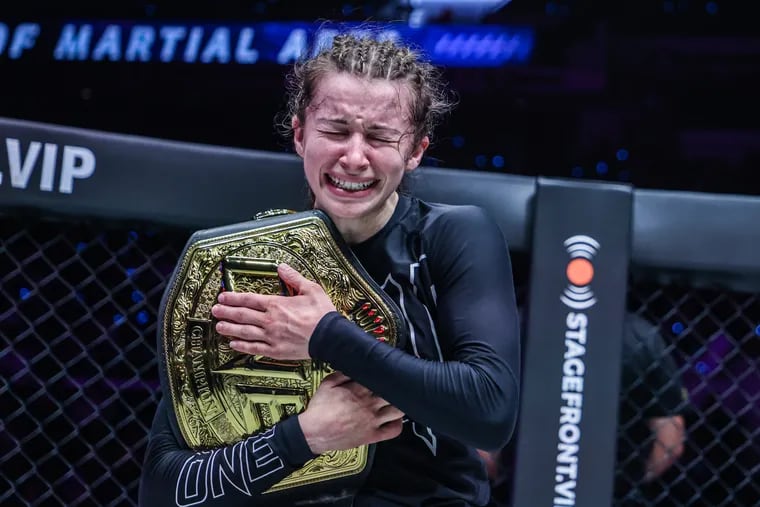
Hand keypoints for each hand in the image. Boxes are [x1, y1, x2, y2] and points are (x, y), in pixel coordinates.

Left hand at [212, 263, 335, 359]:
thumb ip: (294, 277)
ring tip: (219, 326)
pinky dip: (242, 346)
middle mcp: (270, 321)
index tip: (222, 297)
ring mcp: (271, 337)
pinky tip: (233, 344)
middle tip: (214, 310)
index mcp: (277, 304)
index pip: (249, 299)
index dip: (234, 298)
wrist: (331, 338)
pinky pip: (254, 348)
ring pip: (245, 332)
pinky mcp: (276, 351)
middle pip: (243, 315)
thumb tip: (281, 266)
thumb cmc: (322, 314)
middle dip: (226, 312)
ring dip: (230, 329)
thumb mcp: (311, 289)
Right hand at [298, 372, 403, 453]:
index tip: (388, 371)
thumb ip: (342, 373)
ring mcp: (373, 421)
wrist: (313, 433)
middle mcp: (369, 404)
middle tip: (396, 384)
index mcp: (359, 390)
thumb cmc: (320, 409)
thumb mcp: (327, 384)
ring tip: (398, 400)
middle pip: (392, 392)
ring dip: (400, 404)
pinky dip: (398, 423)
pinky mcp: (372, 435)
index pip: (380, 378)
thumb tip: (354, 366)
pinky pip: (393, 430)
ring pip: (397, 410)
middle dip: (396, 387)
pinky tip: (395, 418)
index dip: (386, 374)